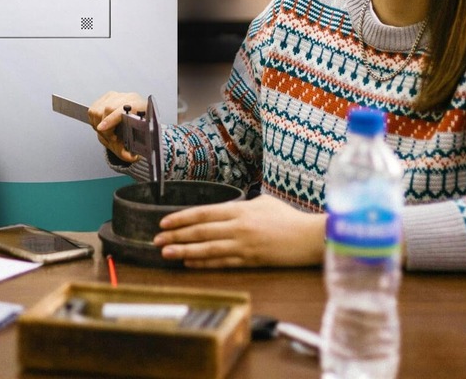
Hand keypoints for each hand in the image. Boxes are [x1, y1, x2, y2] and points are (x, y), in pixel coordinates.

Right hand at [88, 91, 146, 162]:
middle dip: (105, 127)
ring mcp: (117, 96)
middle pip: (107, 109)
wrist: (136, 122)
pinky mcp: (107, 97)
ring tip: (107, 132)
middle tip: (110, 136)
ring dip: (98, 124)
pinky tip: (102, 125)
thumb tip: (132, 157)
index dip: (111, 119)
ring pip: (98, 109)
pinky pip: (93, 109)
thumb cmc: (137, 131)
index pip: (123, 109)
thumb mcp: (135, 144)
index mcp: (140, 107)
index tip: (102, 128)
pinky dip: (94, 120)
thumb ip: (131, 152)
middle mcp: (129, 98)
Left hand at [152, 195, 326, 268]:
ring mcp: (244, 245)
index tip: (164, 223)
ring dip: (184, 251)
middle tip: (156, 240)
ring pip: (207, 248)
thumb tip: (224, 210)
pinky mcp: (251, 261)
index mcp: (240, 210)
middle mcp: (238, 227)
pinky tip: (189, 263)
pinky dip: (204, 263)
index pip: (203, 213)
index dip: (181, 218)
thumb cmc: (288, 217)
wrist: (309, 237)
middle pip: (200, 231)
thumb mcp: (263, 202)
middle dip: (176, 236)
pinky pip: (222, 263)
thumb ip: (241, 206)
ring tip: (166, 253)